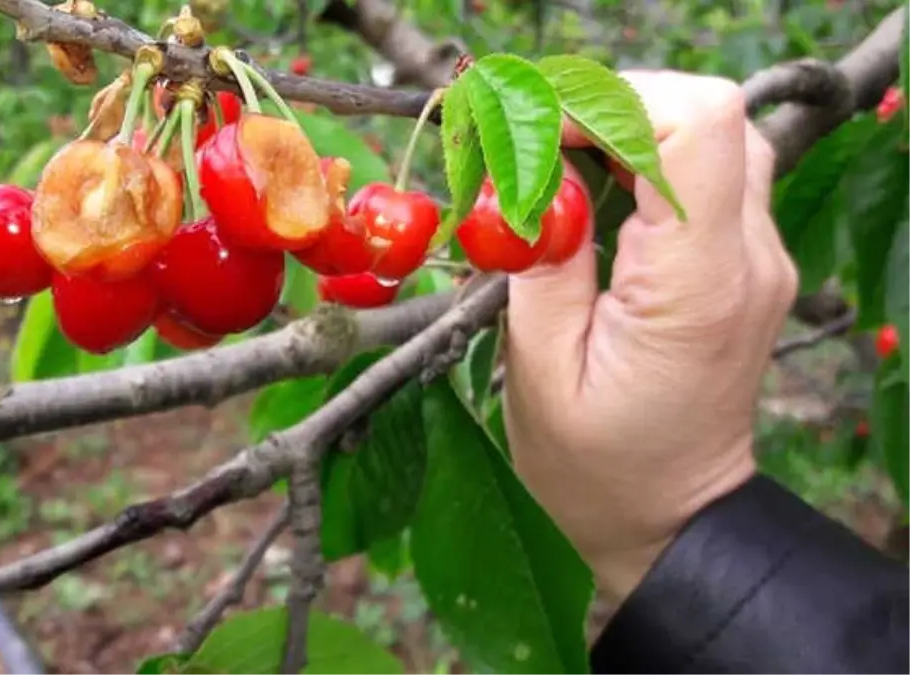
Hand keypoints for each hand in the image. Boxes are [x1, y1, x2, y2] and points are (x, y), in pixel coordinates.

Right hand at [500, 71, 797, 601]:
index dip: (607, 103)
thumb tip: (520, 170)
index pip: (695, 126)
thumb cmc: (597, 468)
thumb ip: (538, 260)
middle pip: (706, 113)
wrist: (671, 519)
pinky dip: (642, 161)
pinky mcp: (744, 263)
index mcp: (697, 285)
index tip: (534, 133)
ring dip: (624, 131)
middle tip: (531, 146)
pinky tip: (588, 191)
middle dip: (607, 109)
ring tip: (552, 165)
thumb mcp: (540, 372)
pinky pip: (705, 174)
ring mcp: (757, 258)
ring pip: (708, 134)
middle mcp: (747, 259)